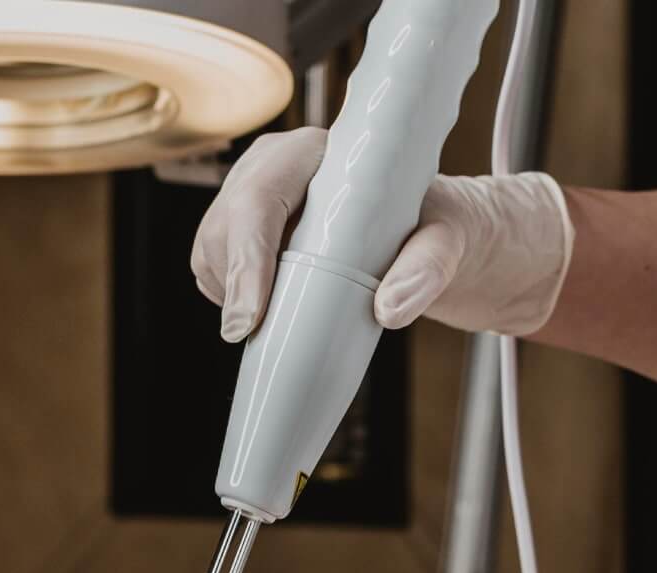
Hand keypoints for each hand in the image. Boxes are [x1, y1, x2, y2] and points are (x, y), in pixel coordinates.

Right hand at [191, 128, 573, 341]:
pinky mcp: (241, 230)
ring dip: (229, 294)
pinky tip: (263, 310)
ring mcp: (251, 198)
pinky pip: (212, 268)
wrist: (422, 235)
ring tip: (269, 320)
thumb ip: (426, 269)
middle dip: (231, 284)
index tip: (250, 317)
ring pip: (210, 250)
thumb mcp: (446, 242)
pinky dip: (229, 299)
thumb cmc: (433, 228)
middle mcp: (274, 167)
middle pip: (223, 226)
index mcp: (317, 154)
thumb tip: (389, 309)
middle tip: (251, 336)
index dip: (246, 257)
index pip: (260, 197)